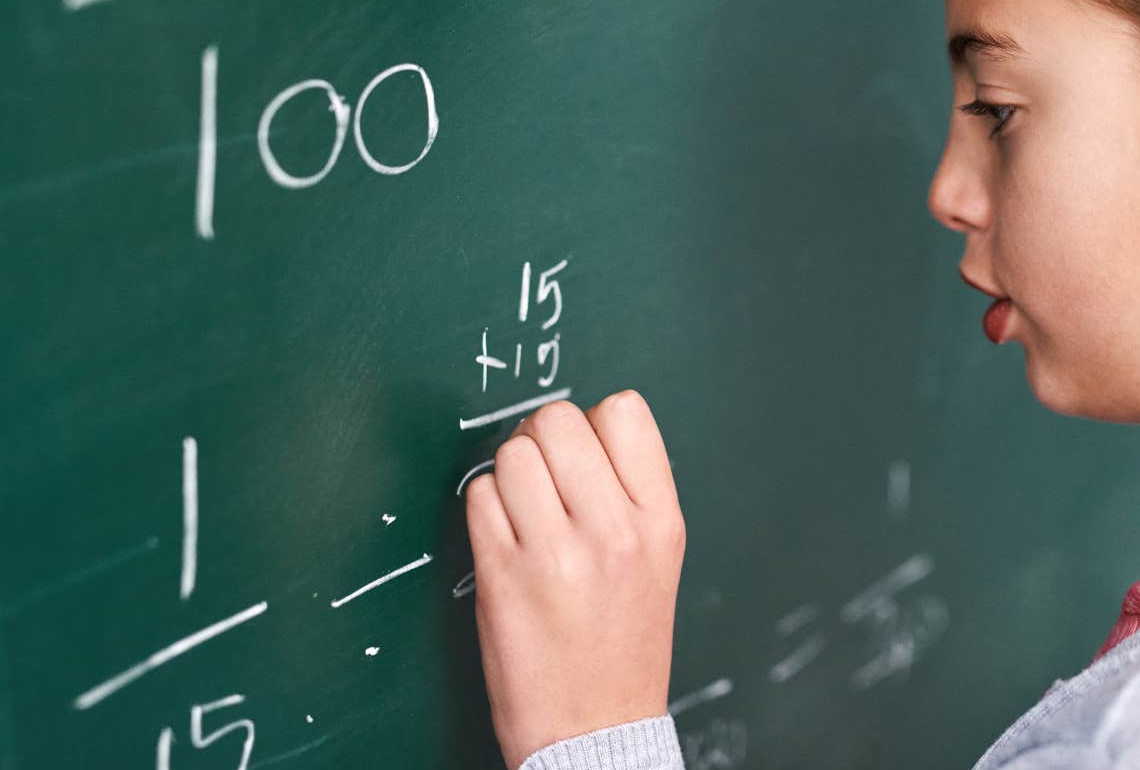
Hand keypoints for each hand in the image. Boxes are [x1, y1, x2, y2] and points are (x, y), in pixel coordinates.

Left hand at [464, 390, 685, 769]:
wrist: (597, 730)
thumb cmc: (623, 646)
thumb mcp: (658, 560)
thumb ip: (629, 493)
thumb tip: (577, 431)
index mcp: (660, 521)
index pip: (623, 410)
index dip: (592, 422)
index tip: (583, 456)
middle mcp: (613, 529)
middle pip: (558, 419)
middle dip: (541, 437)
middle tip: (541, 477)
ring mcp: (557, 552)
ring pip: (513, 452)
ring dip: (508, 472)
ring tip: (522, 511)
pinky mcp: (503, 574)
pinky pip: (480, 495)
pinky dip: (484, 506)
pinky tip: (503, 537)